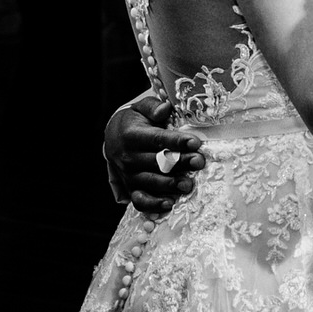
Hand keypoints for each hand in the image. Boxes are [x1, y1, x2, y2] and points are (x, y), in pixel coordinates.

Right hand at [106, 98, 205, 214]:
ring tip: (189, 185)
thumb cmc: (135, 120)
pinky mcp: (129, 187)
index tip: (195, 142)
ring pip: (150, 182)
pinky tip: (169, 204)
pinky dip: (153, 205)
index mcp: (131, 136)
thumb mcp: (141, 108)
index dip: (176, 141)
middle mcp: (128, 157)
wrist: (113, 136)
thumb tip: (165, 108)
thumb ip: (153, 107)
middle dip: (180, 163)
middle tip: (199, 162)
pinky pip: (139, 200)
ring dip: (170, 185)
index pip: (157, 139)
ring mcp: (128, 175)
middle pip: (157, 162)